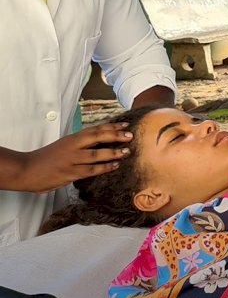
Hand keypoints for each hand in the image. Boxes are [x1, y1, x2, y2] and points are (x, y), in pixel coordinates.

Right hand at [15, 122, 133, 192]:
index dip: (111, 126)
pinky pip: (91, 170)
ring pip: (97, 154)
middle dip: (115, 135)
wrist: (26, 169)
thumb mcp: (63, 146)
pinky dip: (104, 167)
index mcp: (72, 138)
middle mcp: (73, 146)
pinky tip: (114, 166)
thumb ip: (79, 144)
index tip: (125, 124)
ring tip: (126, 151)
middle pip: (98, 137)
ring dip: (113, 152)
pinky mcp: (70, 173)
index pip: (95, 129)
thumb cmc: (45, 158)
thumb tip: (98, 143)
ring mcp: (72, 159)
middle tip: (130, 134)